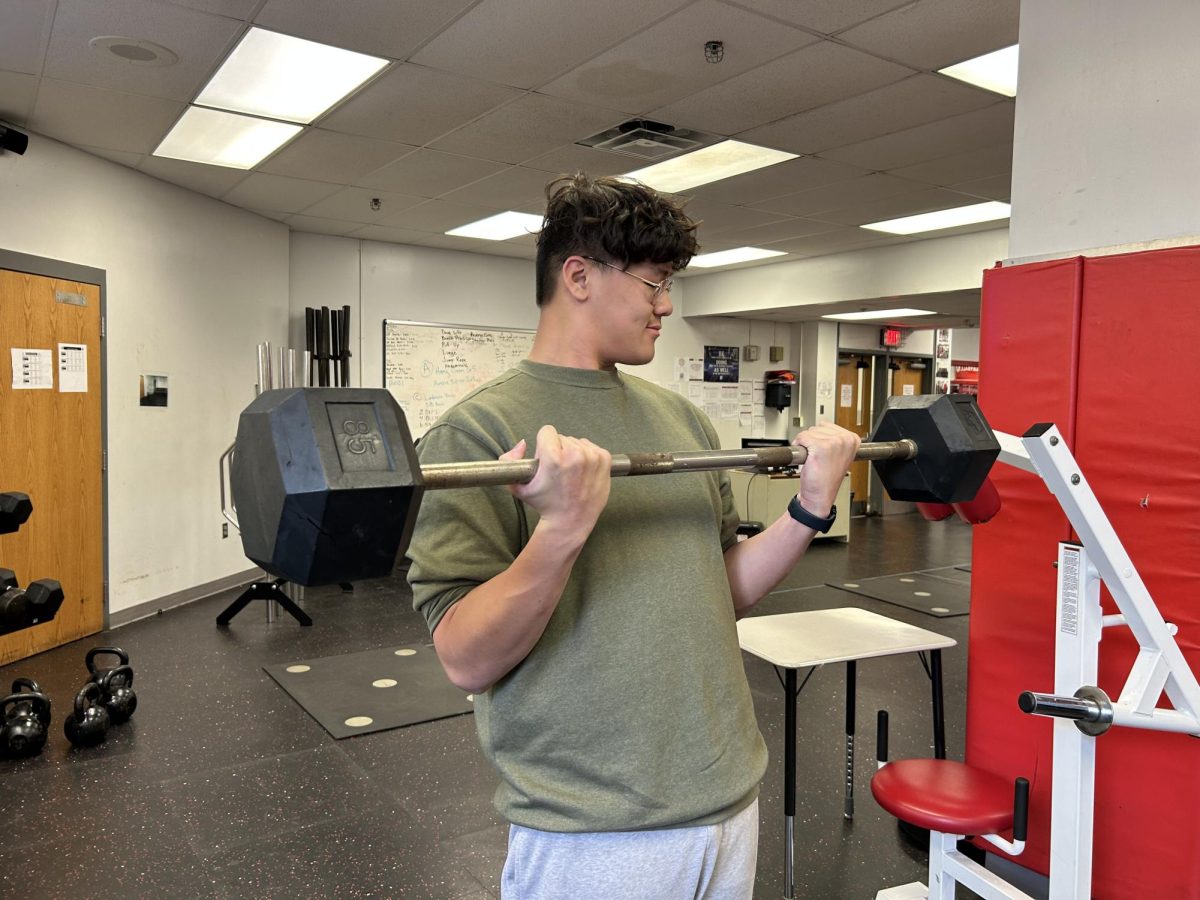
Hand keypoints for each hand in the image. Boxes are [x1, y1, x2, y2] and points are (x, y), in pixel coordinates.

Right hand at [500, 425, 611, 539]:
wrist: (571, 521)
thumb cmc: (545, 505)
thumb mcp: (518, 487)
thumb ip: (509, 460)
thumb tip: (523, 443)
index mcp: (554, 458)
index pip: (547, 431)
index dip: (543, 445)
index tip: (545, 459)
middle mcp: (574, 455)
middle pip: (562, 437)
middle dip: (558, 450)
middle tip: (558, 470)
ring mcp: (592, 457)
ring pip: (577, 442)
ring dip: (573, 453)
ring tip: (570, 472)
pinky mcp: (604, 460)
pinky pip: (592, 447)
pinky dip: (587, 456)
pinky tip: (582, 471)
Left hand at [792, 422, 859, 513]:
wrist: (820, 495)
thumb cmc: (826, 478)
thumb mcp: (838, 454)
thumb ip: (835, 439)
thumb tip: (823, 427)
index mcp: (853, 439)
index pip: (827, 426)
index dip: (819, 438)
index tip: (823, 452)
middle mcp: (846, 439)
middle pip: (817, 428)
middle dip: (812, 441)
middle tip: (817, 458)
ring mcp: (834, 442)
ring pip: (809, 432)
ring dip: (806, 445)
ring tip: (814, 459)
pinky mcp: (821, 446)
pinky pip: (802, 437)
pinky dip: (799, 446)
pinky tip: (807, 459)